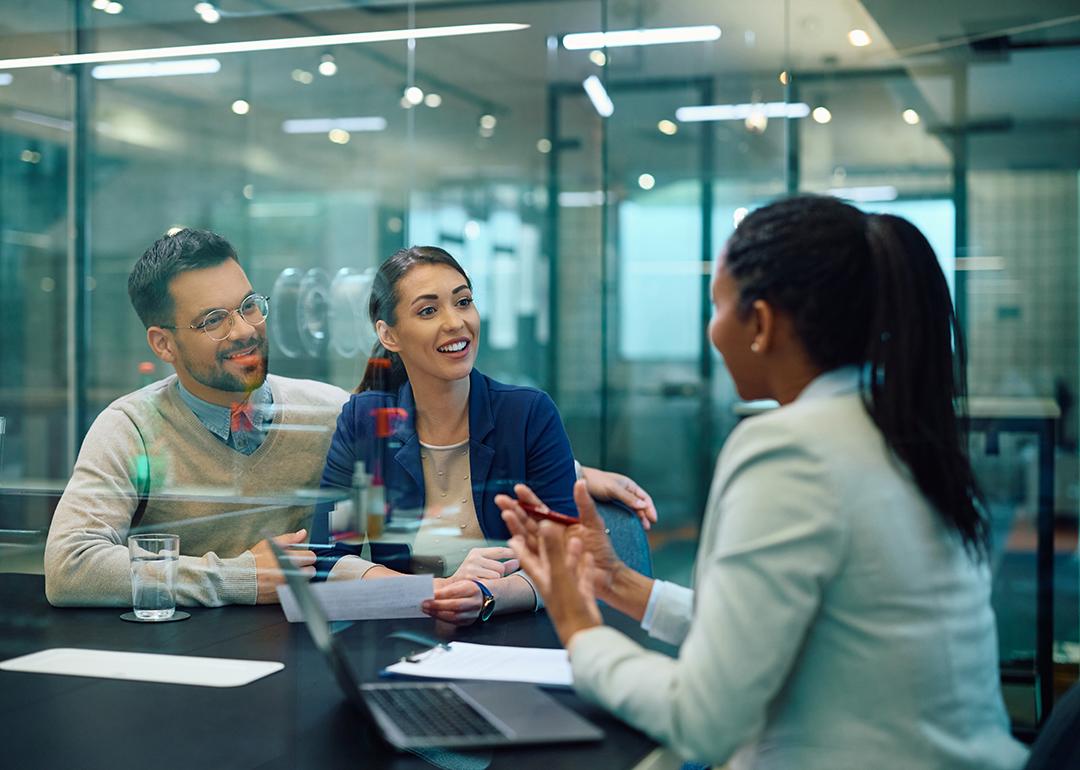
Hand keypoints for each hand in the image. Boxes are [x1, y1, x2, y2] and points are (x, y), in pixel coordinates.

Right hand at [250, 529, 314, 603]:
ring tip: (289, 574)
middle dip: (305, 568)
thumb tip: (303, 533)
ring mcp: (286, 586)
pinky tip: (284, 582)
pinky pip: (296, 592)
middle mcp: (289, 573)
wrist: (238, 579)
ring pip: (305, 582)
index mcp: (288, 558)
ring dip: (301, 578)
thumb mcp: (269, 544)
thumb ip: (289, 539)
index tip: (301, 556)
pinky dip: (293, 588)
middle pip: (311, 571)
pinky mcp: (282, 597)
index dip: (306, 555)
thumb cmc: (252, 561)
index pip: (310, 557)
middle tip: (295, 566)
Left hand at [422, 579, 483, 624]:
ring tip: (426, 610)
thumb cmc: (464, 589)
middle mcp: (474, 602)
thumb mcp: (457, 583)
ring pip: (454, 616)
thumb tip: (428, 591)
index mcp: (472, 589)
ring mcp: (472, 614)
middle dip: (438, 605)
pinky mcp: (468, 622)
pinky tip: (433, 614)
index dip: (440, 594)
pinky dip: (441, 618)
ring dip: (437, 613)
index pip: (454, 592)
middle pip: (455, 605)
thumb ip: (444, 587)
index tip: (429, 595)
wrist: (477, 597)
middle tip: (424, 604)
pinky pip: (453, 622)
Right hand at [448, 546, 519, 581]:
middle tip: (488, 578)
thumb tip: (518, 560)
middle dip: (499, 574)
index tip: (520, 556)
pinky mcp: (471, 579)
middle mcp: (474, 558)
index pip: (499, 551)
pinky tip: (481, 587)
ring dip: (494, 582)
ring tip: (483, 583)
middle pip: (500, 567)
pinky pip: (490, 583)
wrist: (450, 589)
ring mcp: (471, 568)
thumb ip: (503, 564)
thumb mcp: (483, 566)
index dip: (511, 554)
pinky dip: (488, 587)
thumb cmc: (469, 578)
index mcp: (477, 552)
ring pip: (497, 576)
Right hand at [496, 480, 623, 602]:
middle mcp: (548, 536)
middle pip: (527, 521)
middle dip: (513, 510)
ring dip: (515, 526)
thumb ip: (585, 503)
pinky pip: (532, 556)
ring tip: (506, 514)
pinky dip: (522, 549)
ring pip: (525, 536)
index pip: (539, 508)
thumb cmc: (601, 549)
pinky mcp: (547, 565)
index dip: (528, 498)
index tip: (518, 488)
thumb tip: (580, 482)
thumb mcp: (593, 522)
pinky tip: (513, 540)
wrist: (608, 574)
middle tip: (501, 500)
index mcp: (557, 524)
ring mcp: (546, 551)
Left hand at [508, 520, 601, 646]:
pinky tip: (588, 557)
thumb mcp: (559, 574)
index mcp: (542, 577)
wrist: (584, 634)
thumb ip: (553, 550)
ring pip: (565, 567)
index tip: (513, 534)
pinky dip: (584, 566)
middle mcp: (552, 582)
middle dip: (544, 542)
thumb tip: (545, 524)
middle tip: (542, 527)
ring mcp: (567, 590)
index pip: (527, 556)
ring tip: (572, 539)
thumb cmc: (567, 608)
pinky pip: (582, 577)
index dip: (520, 544)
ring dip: (568, 553)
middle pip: (545, 557)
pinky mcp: (581, 596)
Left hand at [580, 466, 657, 529]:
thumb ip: (628, 498)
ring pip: (632, 510)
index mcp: (629, 485)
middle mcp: (625, 492)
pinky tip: (629, 526)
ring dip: (638, 518)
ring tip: (642, 529)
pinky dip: (629, 519)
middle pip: (640, 505)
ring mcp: (618, 499)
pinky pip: (623, 513)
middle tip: (648, 527)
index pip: (644, 498)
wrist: (577, 480)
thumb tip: (644, 506)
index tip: (653, 519)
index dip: (650, 508)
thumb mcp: (613, 489)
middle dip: (645, 515)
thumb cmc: (596, 482)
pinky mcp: (610, 505)